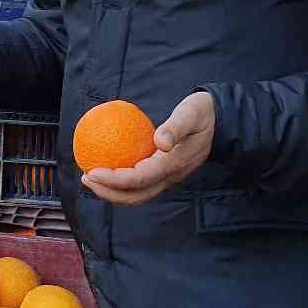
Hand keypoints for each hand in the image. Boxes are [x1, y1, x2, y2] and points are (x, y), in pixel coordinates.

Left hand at [82, 91, 214, 204]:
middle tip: (85, 178)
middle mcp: (171, 176)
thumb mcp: (191, 113)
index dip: (114, 180)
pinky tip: (105, 167)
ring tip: (90, 178)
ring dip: (113, 191)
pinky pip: (141, 182)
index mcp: (174, 164)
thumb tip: (160, 142)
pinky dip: (121, 182)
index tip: (92, 172)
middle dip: (109, 192)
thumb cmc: (202, 113)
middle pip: (136, 195)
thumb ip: (176, 127)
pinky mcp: (166, 173)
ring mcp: (169, 177)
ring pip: (138, 193)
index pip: (139, 179)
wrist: (221, 121)